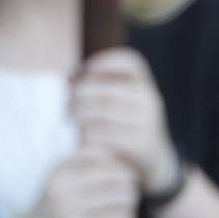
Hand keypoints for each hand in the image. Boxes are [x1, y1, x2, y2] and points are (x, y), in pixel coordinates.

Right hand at [18, 145, 138, 217]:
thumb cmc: (55, 205)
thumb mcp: (62, 178)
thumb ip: (87, 165)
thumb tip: (126, 157)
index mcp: (60, 168)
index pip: (101, 153)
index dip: (119, 159)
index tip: (126, 167)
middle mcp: (63, 187)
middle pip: (114, 175)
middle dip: (130, 180)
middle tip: (134, 186)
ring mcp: (69, 210)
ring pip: (119, 197)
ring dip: (131, 200)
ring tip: (130, 202)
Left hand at [70, 48, 178, 194]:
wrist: (152, 156)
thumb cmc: (123, 119)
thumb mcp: (117, 97)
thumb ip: (95, 84)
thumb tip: (69, 79)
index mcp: (144, 81)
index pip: (129, 61)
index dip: (105, 60)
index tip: (84, 69)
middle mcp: (148, 97)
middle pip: (108, 87)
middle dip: (81, 92)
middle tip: (66, 102)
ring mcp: (147, 120)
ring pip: (105, 111)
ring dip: (80, 113)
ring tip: (69, 117)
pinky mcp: (141, 143)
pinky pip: (108, 135)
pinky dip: (89, 134)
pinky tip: (80, 135)